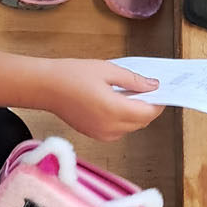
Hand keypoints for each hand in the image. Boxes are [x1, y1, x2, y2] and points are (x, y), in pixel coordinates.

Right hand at [42, 59, 163, 141]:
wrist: (45, 87)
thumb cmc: (72, 75)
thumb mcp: (107, 70)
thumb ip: (133, 81)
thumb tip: (153, 86)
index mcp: (115, 110)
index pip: (149, 112)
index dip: (158, 102)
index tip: (161, 91)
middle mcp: (111, 127)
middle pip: (142, 122)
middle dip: (148, 108)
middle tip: (146, 90)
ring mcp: (102, 134)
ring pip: (131, 127)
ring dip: (136, 114)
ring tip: (129, 94)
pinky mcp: (95, 135)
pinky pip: (118, 130)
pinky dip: (123, 119)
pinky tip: (116, 103)